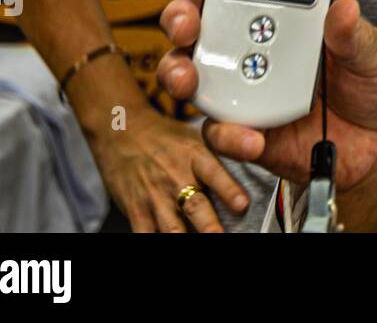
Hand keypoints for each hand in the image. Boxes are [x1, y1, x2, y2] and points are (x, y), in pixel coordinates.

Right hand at [86, 102, 250, 232]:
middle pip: (195, 205)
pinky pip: (145, 234)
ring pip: (172, 227)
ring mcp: (154, 196)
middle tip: (220, 235)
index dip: (228, 189)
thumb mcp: (195, 137)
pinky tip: (166, 246)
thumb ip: (219, 153)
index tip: (242, 204)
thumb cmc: (164, 136)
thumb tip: (254, 156)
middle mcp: (175, 176)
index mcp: (194, 155)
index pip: (213, 172)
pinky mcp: (136, 210)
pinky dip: (154, 240)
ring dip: (185, 239)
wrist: (121, 131)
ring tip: (200, 245)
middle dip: (209, 226)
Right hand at [158, 0, 376, 198]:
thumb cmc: (371, 83)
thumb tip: (345, 8)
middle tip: (187, 26)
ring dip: (180, 72)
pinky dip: (226, 133)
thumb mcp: (374, 52)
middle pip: (198, 22)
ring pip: (190, 72)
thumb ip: (355, 35)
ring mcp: (243, 86)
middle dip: (181, 17)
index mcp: (283, 13)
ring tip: (190, 79)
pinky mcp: (244, 128)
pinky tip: (250, 137)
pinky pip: (218, 130)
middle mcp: (253, 44)